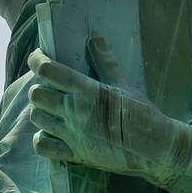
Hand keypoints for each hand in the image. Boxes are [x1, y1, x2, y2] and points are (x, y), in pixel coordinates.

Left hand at [26, 36, 191, 192]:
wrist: (155, 148)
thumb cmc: (141, 113)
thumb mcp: (123, 85)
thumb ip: (105, 62)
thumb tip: (95, 38)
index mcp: (86, 91)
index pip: (49, 70)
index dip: (37, 60)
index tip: (38, 57)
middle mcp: (74, 112)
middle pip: (36, 95)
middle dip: (39, 87)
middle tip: (48, 87)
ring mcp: (72, 134)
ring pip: (37, 118)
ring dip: (40, 110)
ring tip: (51, 108)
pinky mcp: (75, 154)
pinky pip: (43, 146)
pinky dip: (41, 139)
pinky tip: (49, 133)